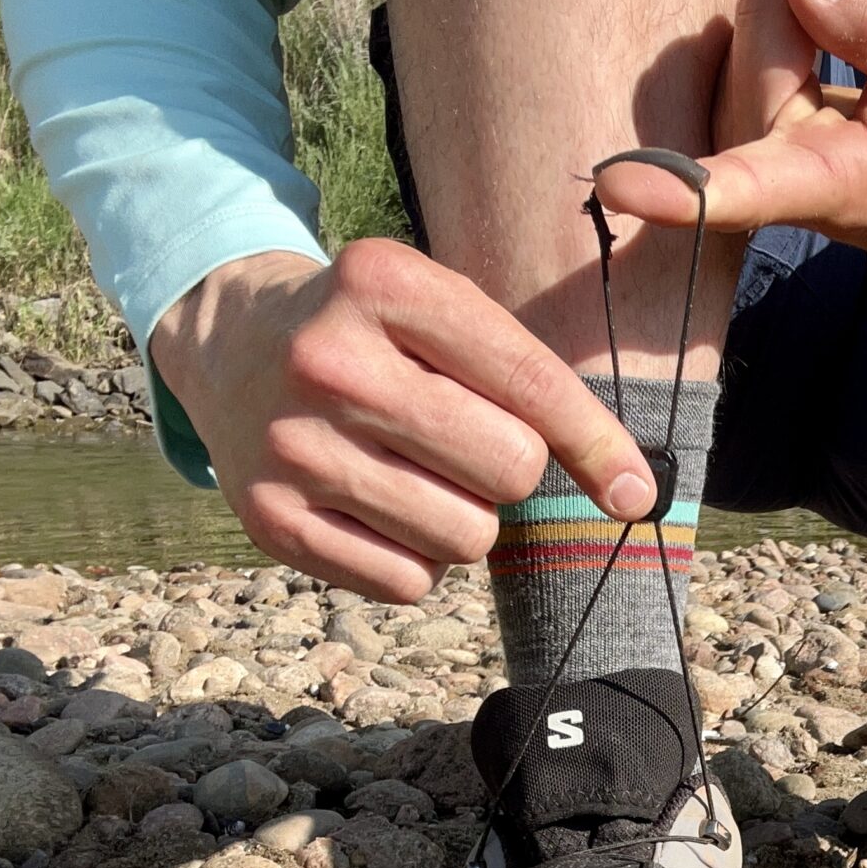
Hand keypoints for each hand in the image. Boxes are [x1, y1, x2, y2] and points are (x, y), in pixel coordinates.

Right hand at [149, 241, 659, 601]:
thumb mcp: (444, 312)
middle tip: (464, 443)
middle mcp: (330, 361)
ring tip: (417, 474)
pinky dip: (416, 561)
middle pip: (510, 469)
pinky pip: (409, 583)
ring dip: (465, 519)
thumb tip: (632, 493)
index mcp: (384, 284)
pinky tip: (380, 510)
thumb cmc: (377, 335)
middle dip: (512, 470)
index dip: (597, 445)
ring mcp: (292, 444)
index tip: (635, 491)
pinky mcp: (267, 518)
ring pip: (466, 537)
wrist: (231, 343)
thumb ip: (536, 382)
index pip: (533, 383)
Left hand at [592, 0, 866, 269]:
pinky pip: (756, 5)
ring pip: (760, 0)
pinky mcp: (728, 97)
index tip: (620, 189)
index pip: (752, 186)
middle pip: (767, 11)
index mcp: (831, 184)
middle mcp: (765, 159)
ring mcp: (739, 128)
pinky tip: (855, 13)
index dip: (687, 187)